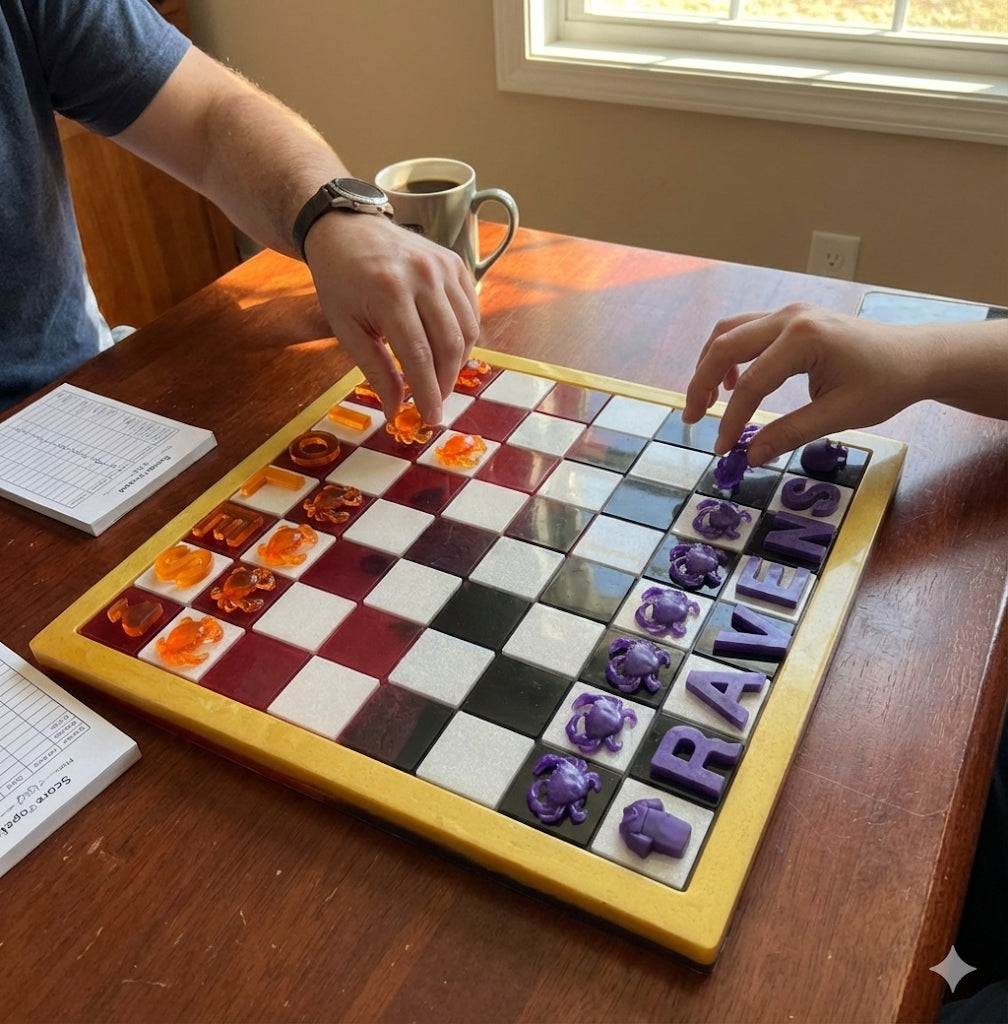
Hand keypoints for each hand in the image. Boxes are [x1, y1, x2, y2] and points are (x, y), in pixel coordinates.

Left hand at [304, 213, 479, 423]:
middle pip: (449, 345)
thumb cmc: (340, 281)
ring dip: (458, 363)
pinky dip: (464, 337)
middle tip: (436, 402)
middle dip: (445, 382)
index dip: (429, 392)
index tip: (432, 418)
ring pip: (467, 330)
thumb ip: (375, 370)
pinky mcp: (456, 263)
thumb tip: (396, 410)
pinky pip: (471, 311)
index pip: (419, 355)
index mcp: (390, 292)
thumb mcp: (347, 328)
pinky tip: (446, 349)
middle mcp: (423, 276)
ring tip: (440, 377)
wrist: (348, 229)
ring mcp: (444, 267)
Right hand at [681, 303, 934, 463]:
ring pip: (728, 333)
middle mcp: (789, 317)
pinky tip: (731, 383)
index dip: (730, 420)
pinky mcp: (789, 318)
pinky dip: (728, 355)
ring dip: (709, 366)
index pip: (750, 383)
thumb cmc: (885, 385)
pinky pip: (744, 331)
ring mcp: (788, 313)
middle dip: (700, 384)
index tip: (722, 450)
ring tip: (703, 402)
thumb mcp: (839, 415)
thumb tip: (750, 457)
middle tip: (692, 419)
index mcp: (804, 339)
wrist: (915, 356)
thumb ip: (789, 433)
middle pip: (725, 346)